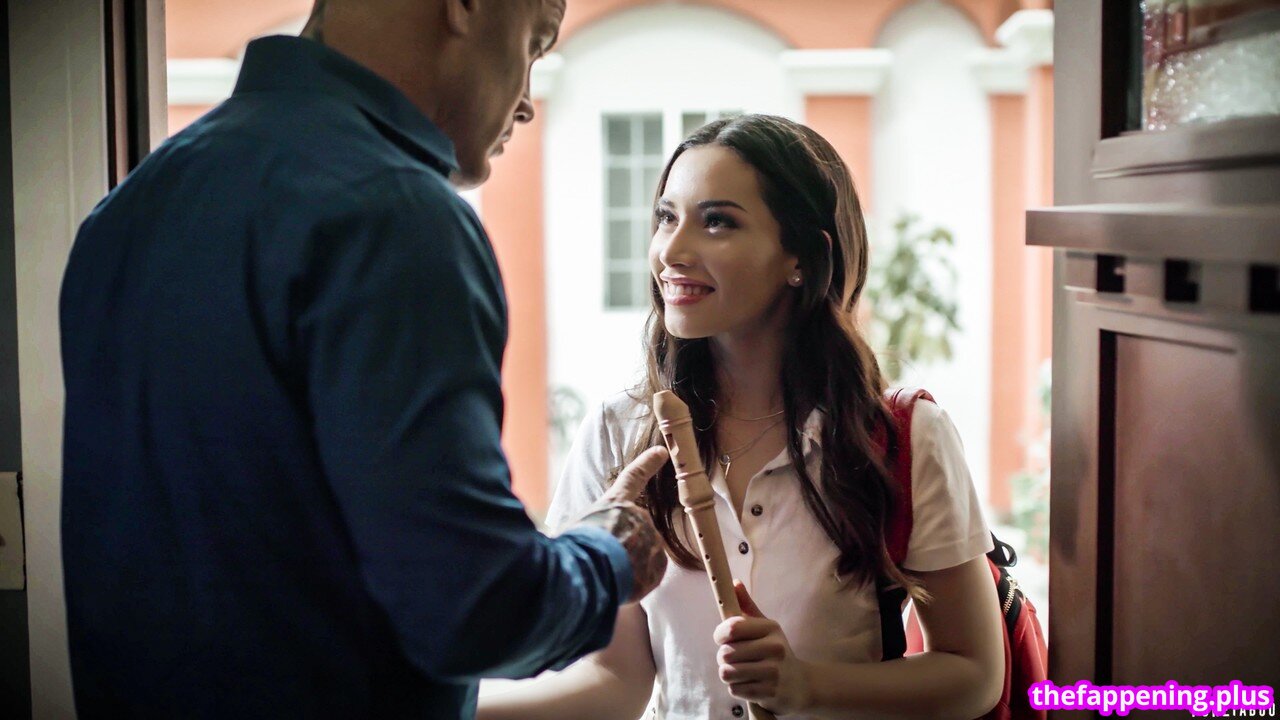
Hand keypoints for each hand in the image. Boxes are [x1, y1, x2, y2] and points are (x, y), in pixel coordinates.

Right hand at [568, 446, 669, 602]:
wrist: (586, 575)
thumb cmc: (569, 551)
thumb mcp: (568, 529)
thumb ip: (584, 529)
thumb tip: (565, 538)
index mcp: (614, 503)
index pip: (633, 477)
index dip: (648, 463)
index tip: (662, 452)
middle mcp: (638, 518)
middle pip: (634, 531)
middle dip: (622, 546)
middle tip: (600, 560)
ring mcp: (651, 542)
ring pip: (642, 555)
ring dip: (627, 566)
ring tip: (605, 575)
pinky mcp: (658, 567)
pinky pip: (648, 575)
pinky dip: (636, 583)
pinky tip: (618, 586)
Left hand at [713, 581, 811, 714]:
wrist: (800, 683)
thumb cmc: (775, 652)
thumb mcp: (765, 627)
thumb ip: (747, 605)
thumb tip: (734, 583)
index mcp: (770, 628)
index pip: (732, 628)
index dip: (719, 634)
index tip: (722, 639)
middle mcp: (774, 648)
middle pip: (725, 653)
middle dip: (723, 658)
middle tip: (734, 659)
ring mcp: (773, 672)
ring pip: (727, 672)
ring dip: (728, 674)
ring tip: (740, 672)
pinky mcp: (769, 692)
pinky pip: (735, 689)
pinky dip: (737, 688)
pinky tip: (749, 684)